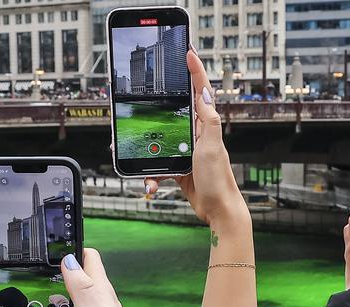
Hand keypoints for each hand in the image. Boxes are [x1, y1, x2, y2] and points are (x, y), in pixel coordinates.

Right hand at [144, 49, 248, 226]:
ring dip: (145, 151)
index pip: (200, 92)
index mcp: (206, 126)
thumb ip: (208, 121)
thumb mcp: (213, 146)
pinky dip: (151, 176)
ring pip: (159, 143)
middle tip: (138, 106)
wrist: (218, 210)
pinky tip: (150, 186)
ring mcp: (186, 151)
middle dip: (153, 112)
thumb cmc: (219, 180)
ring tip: (129, 154)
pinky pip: (158, 167)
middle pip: (172, 115)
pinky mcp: (179, 168)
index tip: (188, 52)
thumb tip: (204, 94)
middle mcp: (197, 135)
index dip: (195, 71)